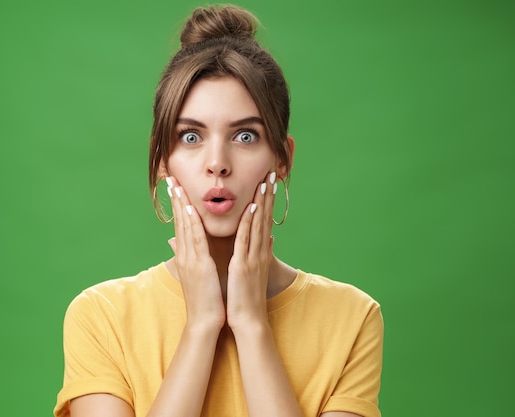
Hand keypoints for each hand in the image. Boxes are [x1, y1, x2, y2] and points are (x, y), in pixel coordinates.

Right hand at [167, 176, 225, 330]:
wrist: (205, 322)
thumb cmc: (205, 299)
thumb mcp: (197, 275)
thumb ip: (193, 257)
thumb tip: (184, 247)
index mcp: (187, 255)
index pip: (181, 224)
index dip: (178, 205)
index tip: (175, 187)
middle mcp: (185, 254)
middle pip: (179, 220)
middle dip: (175, 198)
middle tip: (170, 178)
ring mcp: (190, 259)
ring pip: (185, 226)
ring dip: (182, 204)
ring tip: (177, 185)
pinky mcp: (199, 265)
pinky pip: (196, 239)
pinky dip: (194, 222)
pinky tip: (192, 208)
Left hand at [226, 171, 276, 330]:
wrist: (248, 320)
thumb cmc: (247, 297)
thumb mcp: (255, 271)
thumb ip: (261, 252)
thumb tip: (269, 239)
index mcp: (259, 251)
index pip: (264, 220)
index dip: (266, 200)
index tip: (268, 182)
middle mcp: (259, 251)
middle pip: (264, 217)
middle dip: (267, 195)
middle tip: (270, 173)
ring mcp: (253, 257)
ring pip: (258, 224)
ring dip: (261, 202)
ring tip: (264, 182)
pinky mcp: (244, 264)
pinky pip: (247, 240)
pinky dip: (249, 223)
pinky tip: (252, 207)